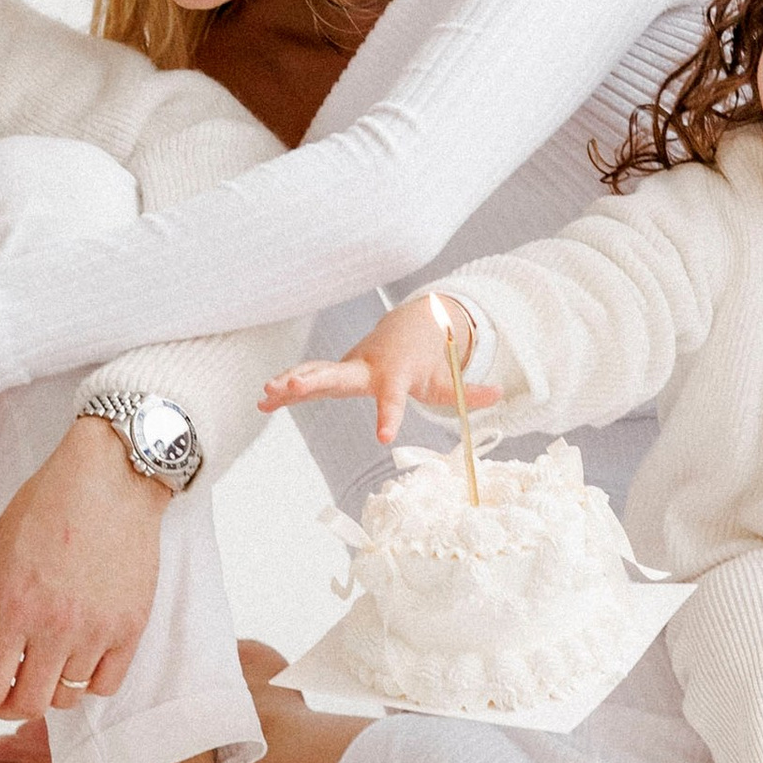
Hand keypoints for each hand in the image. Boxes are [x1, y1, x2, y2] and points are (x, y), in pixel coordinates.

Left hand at [0, 418, 168, 737]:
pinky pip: (105, 683)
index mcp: (15, 607)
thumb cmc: (47, 507)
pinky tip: (77, 658)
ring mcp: (98, 630)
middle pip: (28, 702)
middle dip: (8, 704)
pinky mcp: (131, 627)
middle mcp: (57, 626)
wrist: (110, 479)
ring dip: (48, 690)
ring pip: (66, 697)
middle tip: (4, 687)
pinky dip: (86, 682)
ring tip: (43, 662)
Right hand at [259, 296, 499, 448]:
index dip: (388, 416)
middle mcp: (366, 368)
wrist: (412, 325)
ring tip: (265, 394)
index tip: (382, 437)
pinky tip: (261, 403)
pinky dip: (285, 391)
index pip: (391, 397)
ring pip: (316, 374)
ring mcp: (348, 368)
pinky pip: (308, 381)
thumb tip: (500, 394)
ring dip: (290, 383)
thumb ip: (472, 391)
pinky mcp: (337, 373)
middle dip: (314, 380)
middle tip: (293, 387)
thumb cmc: (431, 359)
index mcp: (395, 373)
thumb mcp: (451, 377)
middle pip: (338, 376)